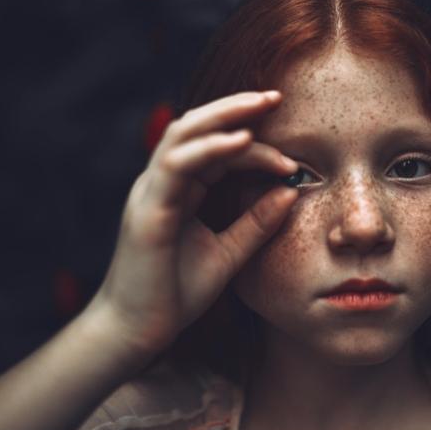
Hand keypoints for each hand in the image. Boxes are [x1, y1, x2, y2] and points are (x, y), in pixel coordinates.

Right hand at [89, 90, 297, 358]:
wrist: (138, 332)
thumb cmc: (175, 293)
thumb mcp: (228, 253)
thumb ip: (257, 223)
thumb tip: (292, 192)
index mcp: (179, 190)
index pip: (216, 150)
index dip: (253, 142)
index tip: (292, 155)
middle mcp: (162, 184)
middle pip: (196, 126)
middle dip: (236, 107)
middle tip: (276, 96)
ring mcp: (151, 193)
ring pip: (183, 134)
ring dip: (224, 116)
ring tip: (261, 105)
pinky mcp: (148, 210)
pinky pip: (176, 166)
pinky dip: (209, 148)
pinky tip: (242, 142)